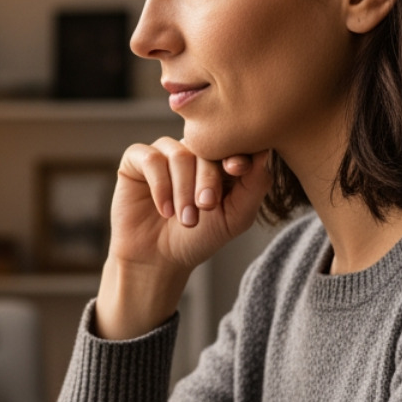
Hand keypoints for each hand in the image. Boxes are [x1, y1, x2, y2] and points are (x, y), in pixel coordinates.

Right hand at [95, 143, 271, 339]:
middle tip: (206, 207)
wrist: (159, 258)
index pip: (232, 142)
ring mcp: (164, 153)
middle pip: (205, 148)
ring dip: (183, 189)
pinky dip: (160, 185)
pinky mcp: (137, 159)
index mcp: (219, 160)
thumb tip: (264, 152)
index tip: (237, 169)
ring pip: (179, 154)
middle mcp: (192, 151)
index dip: (235, 151)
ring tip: (184, 218)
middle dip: (208, 179)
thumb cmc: (199, 237)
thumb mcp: (236, 217)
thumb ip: (254, 186)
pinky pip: (151, 159)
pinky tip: (164, 210)